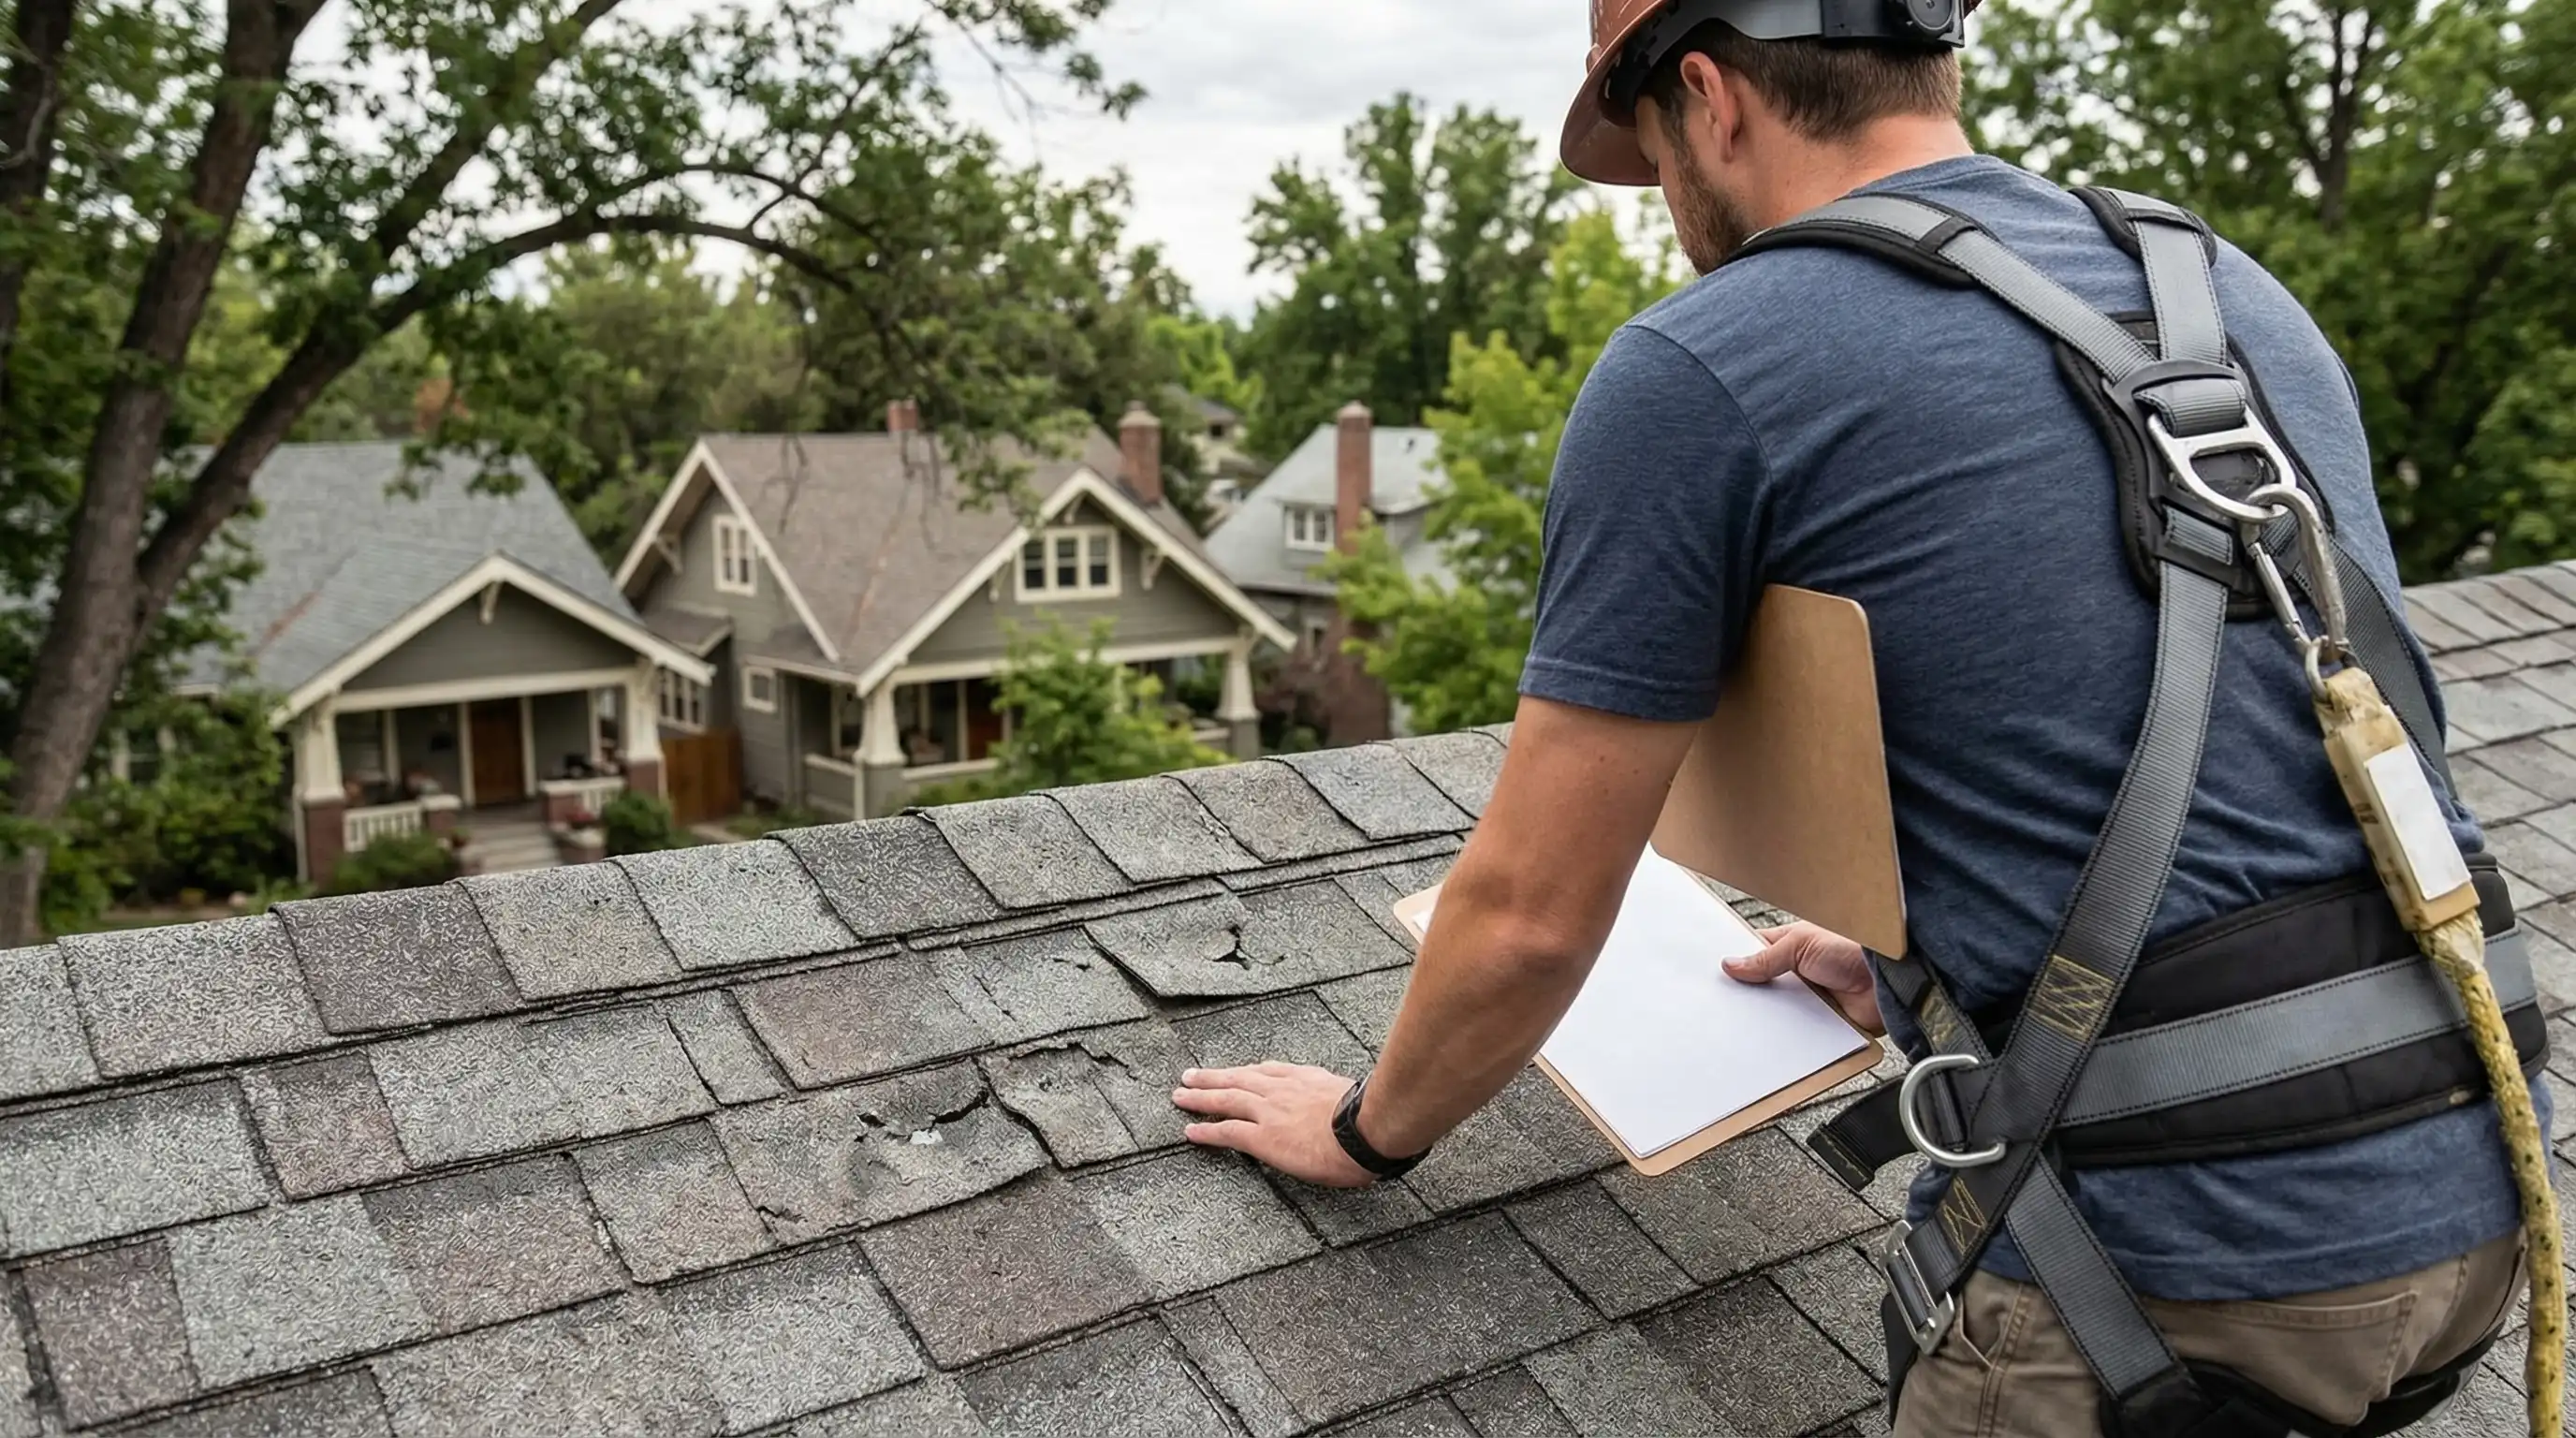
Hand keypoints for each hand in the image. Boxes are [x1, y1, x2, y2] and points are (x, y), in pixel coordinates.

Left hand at [1173, 1063, 1376, 1187]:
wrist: (1367, 1130)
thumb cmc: (1373, 1118)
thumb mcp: (1359, 1096)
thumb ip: (1345, 1098)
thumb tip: (1355, 1105)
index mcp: (1307, 1079)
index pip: (1271, 1071)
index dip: (1250, 1072)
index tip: (1239, 1071)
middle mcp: (1283, 1090)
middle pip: (1240, 1078)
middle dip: (1213, 1077)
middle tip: (1190, 1076)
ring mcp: (1270, 1112)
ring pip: (1226, 1099)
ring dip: (1200, 1096)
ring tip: (1180, 1095)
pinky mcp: (1263, 1138)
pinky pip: (1227, 1131)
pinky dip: (1206, 1130)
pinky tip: (1190, 1131)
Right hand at [1727, 922, 1887, 1035]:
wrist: (1888, 982)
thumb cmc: (1853, 951)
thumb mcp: (1802, 944)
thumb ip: (1766, 956)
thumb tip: (1732, 965)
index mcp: (1788, 948)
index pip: (1753, 955)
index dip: (1735, 964)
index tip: (1715, 975)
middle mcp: (1795, 975)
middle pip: (1760, 988)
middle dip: (1745, 997)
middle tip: (1723, 1006)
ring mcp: (1805, 1001)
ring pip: (1773, 1014)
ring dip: (1762, 1020)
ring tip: (1738, 1027)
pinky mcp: (1816, 1025)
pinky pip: (1793, 1034)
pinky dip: (1782, 1038)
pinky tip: (1766, 1042)